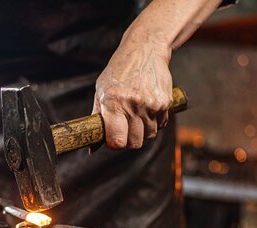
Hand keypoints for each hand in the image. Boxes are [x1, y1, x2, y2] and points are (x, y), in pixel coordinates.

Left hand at [93, 34, 172, 149]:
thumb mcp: (101, 90)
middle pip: (134, 143)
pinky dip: (154, 122)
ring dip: (143, 131)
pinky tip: (147, 108)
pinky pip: (160, 125)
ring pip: (149, 135)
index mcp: (113, 103)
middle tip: (125, 128)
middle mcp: (133, 105)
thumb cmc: (119, 71)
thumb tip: (92, 148)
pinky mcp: (165, 102)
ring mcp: (151, 104)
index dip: (115, 144)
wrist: (145, 49)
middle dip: (129, 140)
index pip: (117, 140)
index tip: (113, 139)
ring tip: (136, 115)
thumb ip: (97, 118)